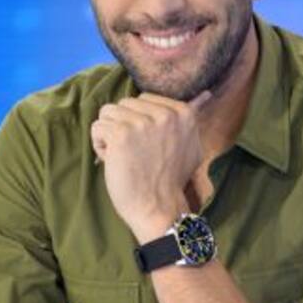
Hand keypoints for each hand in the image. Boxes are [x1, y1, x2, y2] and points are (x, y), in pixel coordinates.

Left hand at [91, 90, 211, 240]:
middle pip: (124, 103)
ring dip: (109, 135)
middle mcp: (163, 114)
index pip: (144, 99)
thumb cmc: (171, 181)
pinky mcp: (120, 134)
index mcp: (182, 113)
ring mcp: (141, 123)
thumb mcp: (192, 145)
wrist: (159, 208)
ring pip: (108, 113)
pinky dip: (99, 146)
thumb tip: (205, 94)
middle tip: (133, 153)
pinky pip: (97, 127)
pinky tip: (113, 161)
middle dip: (122, 126)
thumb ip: (187, 122)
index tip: (146, 145)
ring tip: (122, 156)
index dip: (138, 122)